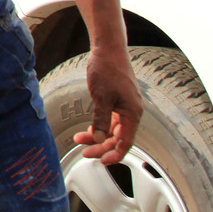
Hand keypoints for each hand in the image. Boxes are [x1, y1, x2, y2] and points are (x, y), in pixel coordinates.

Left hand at [74, 43, 141, 162]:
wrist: (108, 49)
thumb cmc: (107, 69)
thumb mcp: (101, 97)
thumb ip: (101, 120)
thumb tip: (100, 140)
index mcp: (133, 113)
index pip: (126, 142)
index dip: (114, 155)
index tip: (101, 162)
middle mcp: (132, 112)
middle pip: (119, 138)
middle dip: (102, 147)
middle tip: (84, 151)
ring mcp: (126, 106)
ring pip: (114, 130)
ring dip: (99, 137)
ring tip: (80, 140)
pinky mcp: (119, 101)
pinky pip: (112, 120)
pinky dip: (100, 126)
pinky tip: (89, 130)